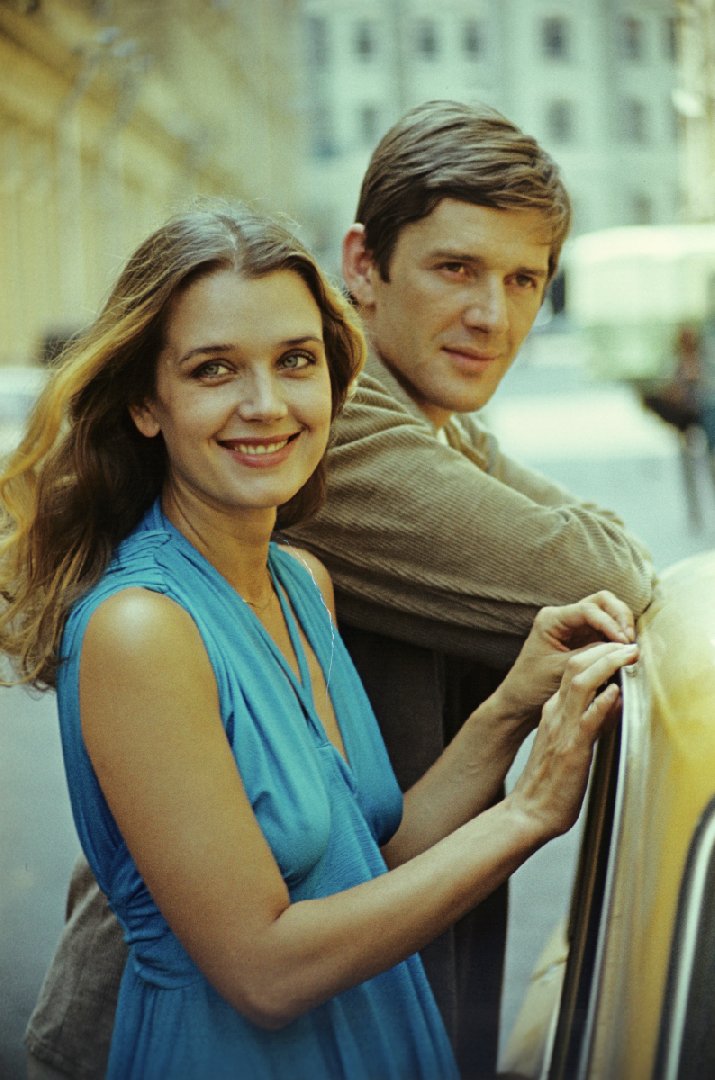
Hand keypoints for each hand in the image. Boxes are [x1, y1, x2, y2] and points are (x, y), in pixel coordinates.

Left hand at [495, 591, 635, 727]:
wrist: (521, 699)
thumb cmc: (533, 685)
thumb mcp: (562, 669)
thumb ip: (589, 655)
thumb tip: (621, 647)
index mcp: (551, 619)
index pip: (588, 609)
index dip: (609, 623)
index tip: (623, 642)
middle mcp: (563, 617)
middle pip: (601, 601)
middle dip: (619, 616)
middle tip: (629, 639)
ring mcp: (575, 626)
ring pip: (606, 611)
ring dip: (621, 624)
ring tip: (629, 644)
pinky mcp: (583, 638)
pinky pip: (606, 628)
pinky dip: (618, 634)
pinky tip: (624, 649)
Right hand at [508, 638, 638, 841]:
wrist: (529, 811)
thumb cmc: (551, 784)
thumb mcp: (570, 743)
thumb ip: (590, 720)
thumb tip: (613, 699)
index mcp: (554, 712)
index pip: (574, 671)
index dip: (597, 655)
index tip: (618, 648)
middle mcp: (557, 714)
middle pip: (576, 668)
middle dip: (603, 649)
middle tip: (627, 643)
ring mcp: (563, 730)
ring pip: (581, 684)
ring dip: (606, 665)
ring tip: (626, 654)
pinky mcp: (572, 750)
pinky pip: (587, 720)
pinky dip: (602, 703)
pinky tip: (615, 692)